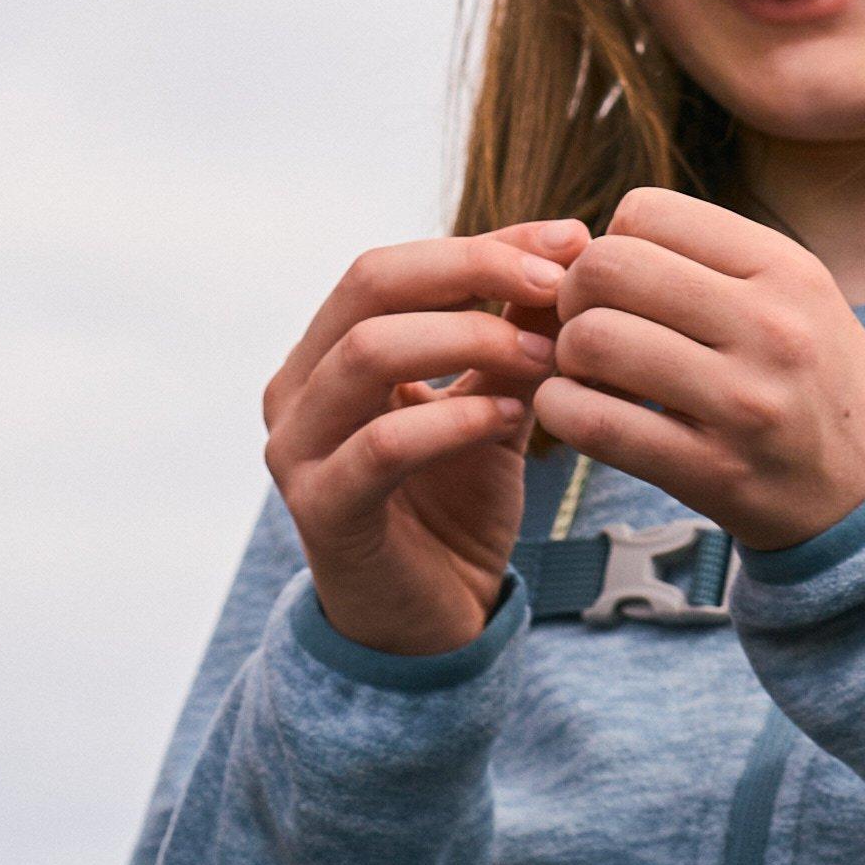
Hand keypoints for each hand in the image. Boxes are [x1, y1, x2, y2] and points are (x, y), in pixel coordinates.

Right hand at [258, 226, 582, 662]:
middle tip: (557, 285)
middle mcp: (296, 390)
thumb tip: (565, 247)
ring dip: (471, 340)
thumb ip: (513, 336)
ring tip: (545, 356)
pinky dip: (455, 420)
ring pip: (369, 351)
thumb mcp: (493, 403)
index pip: (390, 265)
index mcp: (324, 353)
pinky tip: (514, 417)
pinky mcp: (321, 511)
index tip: (569, 240)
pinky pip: (383, 444)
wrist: (430, 624)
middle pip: (370, 283)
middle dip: (472, 271)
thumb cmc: (454, 506)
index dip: (480, 245)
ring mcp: (297, 450)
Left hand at [531, 186, 864, 550]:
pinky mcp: (711, 470)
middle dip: (575, 295)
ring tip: (594, 373)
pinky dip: (561, 410)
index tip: (624, 281)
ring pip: (591, 341)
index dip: (612, 241)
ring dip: (567, 357)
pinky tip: (580, 410)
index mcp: (786, 268)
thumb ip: (712, 259)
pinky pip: (593, 422)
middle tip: (589, 324)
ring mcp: (741, 402)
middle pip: (607, 269)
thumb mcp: (796, 294)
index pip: (646, 211)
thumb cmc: (815, 378)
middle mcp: (768, 327)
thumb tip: (598, 239)